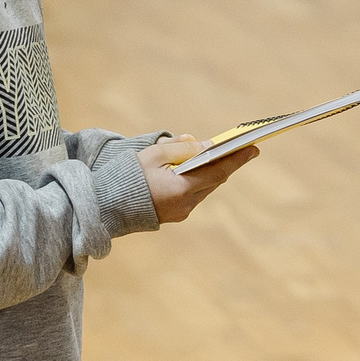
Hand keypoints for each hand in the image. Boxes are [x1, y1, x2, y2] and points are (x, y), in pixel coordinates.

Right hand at [137, 135, 256, 223]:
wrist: (105, 206)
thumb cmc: (128, 176)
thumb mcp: (154, 154)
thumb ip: (182, 148)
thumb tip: (206, 145)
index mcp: (182, 189)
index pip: (218, 171)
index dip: (237, 159)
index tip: (254, 148)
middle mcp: (186, 204)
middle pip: (214, 180)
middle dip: (225, 163)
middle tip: (239, 147)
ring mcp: (181, 212)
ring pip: (204, 188)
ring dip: (209, 172)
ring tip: (218, 155)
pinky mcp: (175, 215)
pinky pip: (193, 195)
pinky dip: (197, 181)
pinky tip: (196, 168)